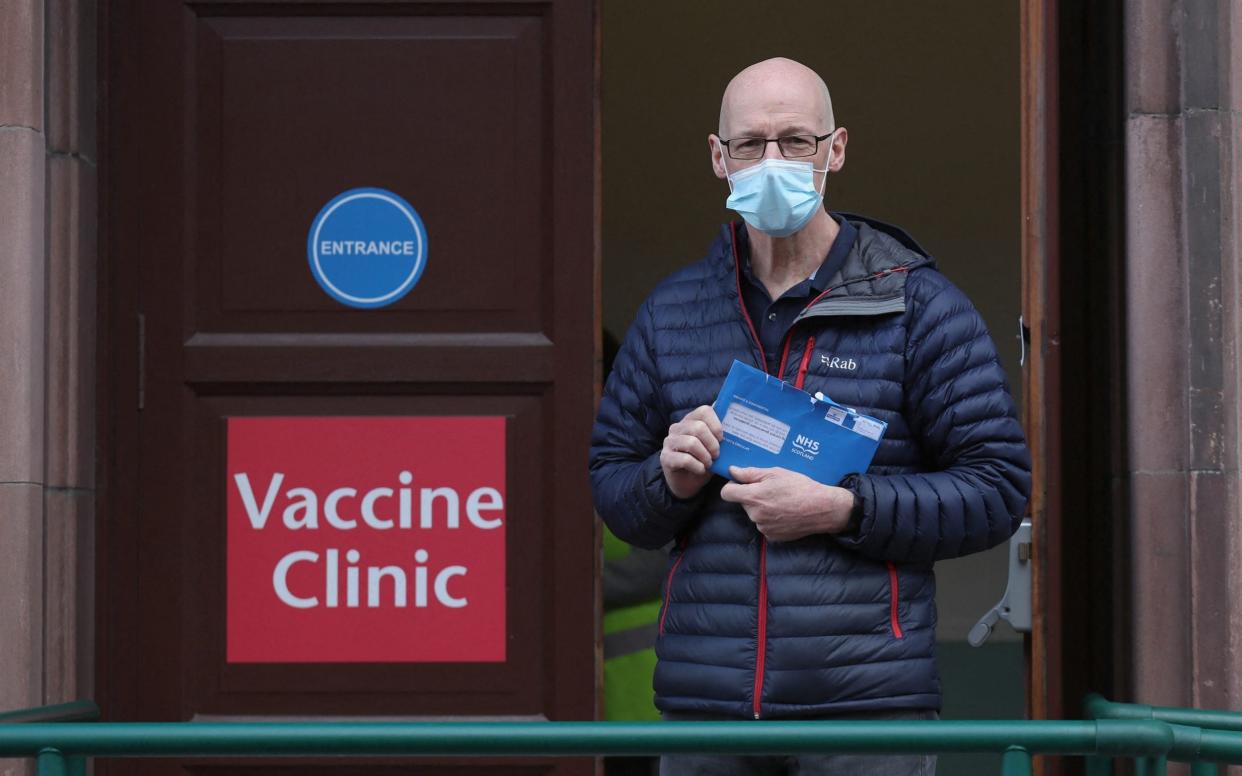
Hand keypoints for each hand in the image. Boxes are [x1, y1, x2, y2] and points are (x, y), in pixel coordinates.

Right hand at [660, 405, 723, 498]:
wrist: (687, 483)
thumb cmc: (703, 461)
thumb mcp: (713, 446)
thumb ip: (720, 433)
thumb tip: (735, 417)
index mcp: (690, 420)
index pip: (704, 411)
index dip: (716, 424)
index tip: (722, 439)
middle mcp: (677, 428)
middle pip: (698, 427)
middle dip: (712, 444)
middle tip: (717, 455)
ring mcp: (669, 442)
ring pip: (692, 443)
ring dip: (705, 456)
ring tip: (709, 463)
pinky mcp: (666, 457)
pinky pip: (685, 459)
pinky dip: (697, 466)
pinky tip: (700, 470)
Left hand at [720, 466, 854, 541]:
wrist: (822, 508)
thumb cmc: (800, 487)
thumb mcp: (775, 473)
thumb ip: (750, 473)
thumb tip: (732, 471)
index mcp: (753, 497)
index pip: (726, 493)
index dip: (732, 486)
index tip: (741, 483)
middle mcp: (755, 515)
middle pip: (743, 503)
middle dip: (753, 496)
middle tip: (772, 489)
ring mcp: (763, 527)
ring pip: (755, 514)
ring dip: (763, 508)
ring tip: (782, 501)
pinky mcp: (772, 537)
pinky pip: (765, 525)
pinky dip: (771, 519)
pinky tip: (785, 512)